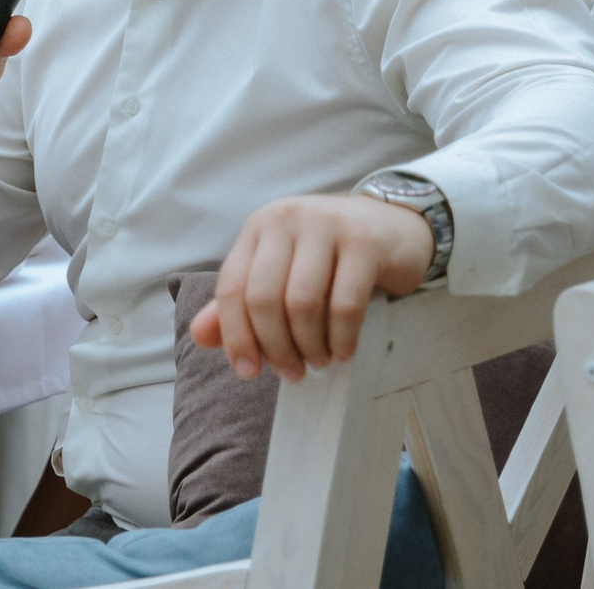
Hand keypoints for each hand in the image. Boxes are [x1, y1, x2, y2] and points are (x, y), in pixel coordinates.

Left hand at [188, 194, 434, 382]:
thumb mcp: (281, 272)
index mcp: (259, 228)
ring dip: (308, 346)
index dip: (235, 336)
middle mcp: (287, 219)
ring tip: (319, 361)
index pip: (232, 287)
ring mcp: (326, 226)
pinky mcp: (364, 242)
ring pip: (301, 303)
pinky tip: (343, 351)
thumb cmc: (330, 258)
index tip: (248, 372)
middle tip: (292, 372)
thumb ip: (241, 302)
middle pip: (263, 298)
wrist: (393, 226)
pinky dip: (340, 338)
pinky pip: (345, 304)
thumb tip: (200, 337)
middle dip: (275, 347)